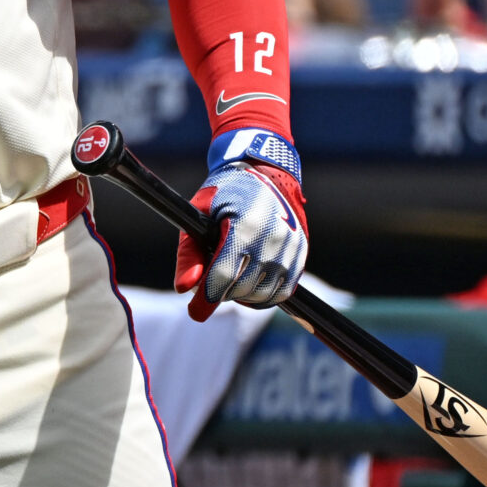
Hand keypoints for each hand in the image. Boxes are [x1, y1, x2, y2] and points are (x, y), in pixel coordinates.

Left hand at [176, 133, 307, 320]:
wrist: (265, 174)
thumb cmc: (224, 193)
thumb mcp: (198, 214)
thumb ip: (189, 252)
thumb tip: (184, 289)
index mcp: (244, 226)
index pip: (224, 275)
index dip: (207, 297)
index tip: (195, 312)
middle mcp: (273, 240)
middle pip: (242, 288)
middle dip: (221, 293)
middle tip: (209, 285)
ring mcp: (291, 249)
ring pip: (263, 294)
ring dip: (242, 296)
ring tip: (228, 282)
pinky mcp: (301, 255)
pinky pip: (283, 291)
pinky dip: (263, 296)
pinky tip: (248, 287)